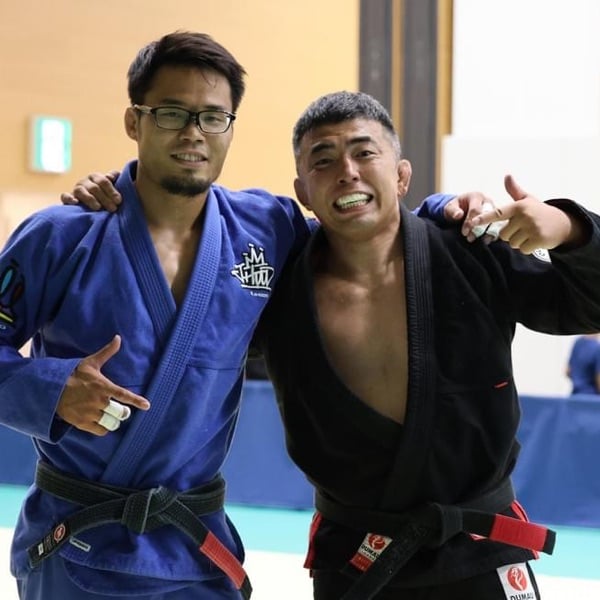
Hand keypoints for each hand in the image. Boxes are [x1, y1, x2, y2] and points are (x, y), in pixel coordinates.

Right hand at [57, 335, 149, 435]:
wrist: (51, 388)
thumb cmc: (73, 375)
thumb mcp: (91, 362)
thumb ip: (107, 352)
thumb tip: (118, 338)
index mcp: (102, 387)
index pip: (123, 394)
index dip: (136, 401)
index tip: (147, 405)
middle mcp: (98, 401)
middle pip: (120, 413)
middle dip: (123, 412)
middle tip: (120, 410)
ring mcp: (90, 413)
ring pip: (111, 423)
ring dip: (113, 421)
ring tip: (110, 416)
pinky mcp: (82, 423)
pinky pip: (101, 431)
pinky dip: (103, 428)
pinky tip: (101, 422)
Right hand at [60, 170, 121, 211]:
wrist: (94, 205)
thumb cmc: (107, 196)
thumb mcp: (113, 187)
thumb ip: (115, 179)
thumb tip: (113, 176)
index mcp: (96, 177)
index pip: (103, 181)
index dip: (112, 191)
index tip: (119, 201)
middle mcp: (85, 181)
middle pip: (94, 188)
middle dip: (104, 198)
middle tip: (113, 208)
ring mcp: (76, 189)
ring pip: (81, 191)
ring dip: (90, 199)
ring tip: (98, 208)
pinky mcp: (68, 198)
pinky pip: (65, 196)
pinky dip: (69, 198)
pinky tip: (75, 202)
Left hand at [443, 191, 499, 242]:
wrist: (462, 209)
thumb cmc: (455, 208)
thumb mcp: (450, 207)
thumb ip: (453, 211)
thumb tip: (458, 215)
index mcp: (476, 196)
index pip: (476, 210)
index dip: (470, 222)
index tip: (464, 233)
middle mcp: (488, 202)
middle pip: (488, 215)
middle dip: (480, 228)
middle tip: (470, 238)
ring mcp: (494, 210)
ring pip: (497, 221)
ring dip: (489, 232)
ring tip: (482, 241)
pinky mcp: (497, 218)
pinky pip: (499, 227)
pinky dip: (495, 234)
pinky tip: (488, 241)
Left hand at [470, 175, 584, 253]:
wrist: (563, 224)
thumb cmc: (540, 212)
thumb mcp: (528, 199)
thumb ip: (515, 191)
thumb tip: (507, 176)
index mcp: (519, 206)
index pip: (498, 213)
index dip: (484, 218)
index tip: (472, 222)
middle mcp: (525, 216)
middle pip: (503, 234)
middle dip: (511, 235)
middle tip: (523, 229)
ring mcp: (532, 227)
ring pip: (512, 243)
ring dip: (519, 242)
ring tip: (530, 234)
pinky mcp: (539, 239)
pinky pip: (523, 249)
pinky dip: (527, 248)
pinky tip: (535, 240)